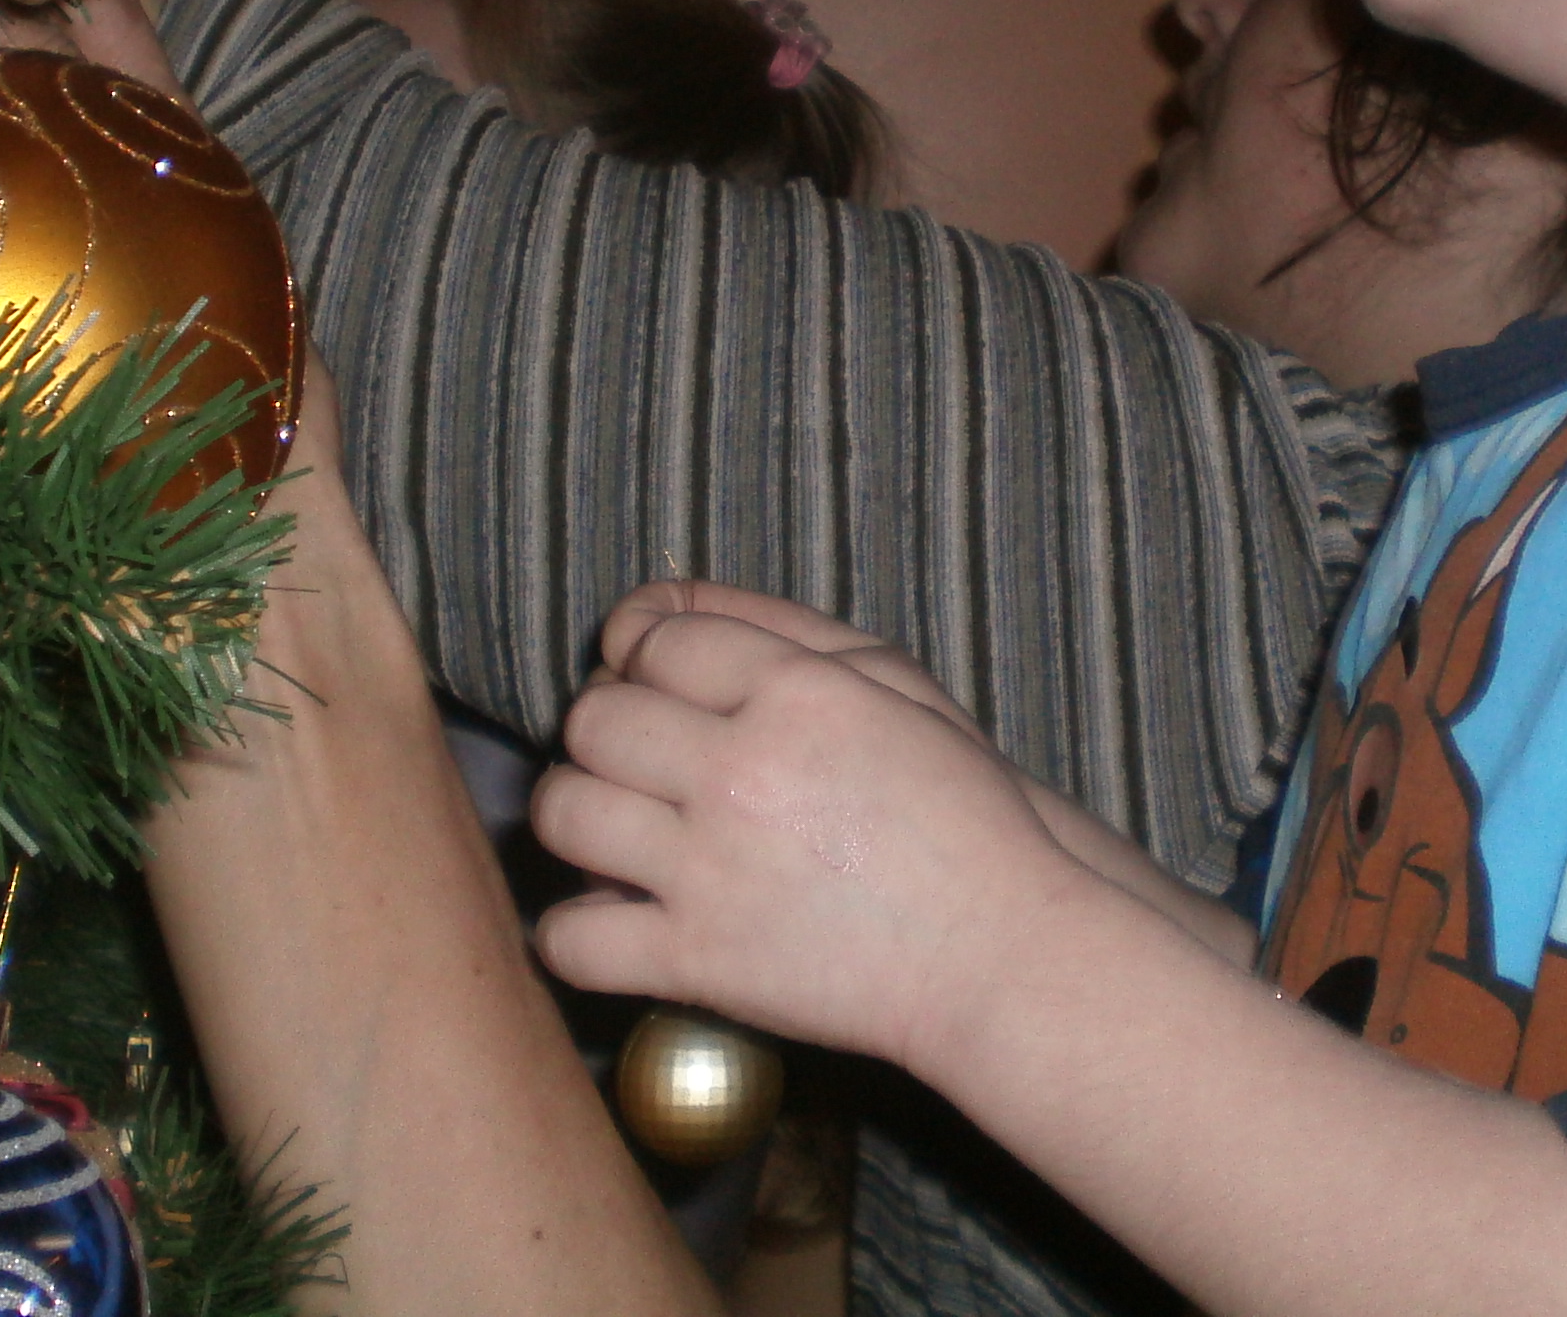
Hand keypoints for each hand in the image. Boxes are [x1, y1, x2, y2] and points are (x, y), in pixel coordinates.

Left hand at [528, 595, 1101, 1077]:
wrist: (1001, 953)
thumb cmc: (959, 813)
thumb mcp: (895, 683)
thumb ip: (779, 628)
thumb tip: (660, 605)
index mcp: (795, 694)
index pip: (651, 640)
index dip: (641, 657)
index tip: (660, 688)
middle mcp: (741, 772)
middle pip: (593, 718)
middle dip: (605, 730)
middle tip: (638, 759)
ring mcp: (710, 871)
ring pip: (564, 813)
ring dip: (577, 813)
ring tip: (615, 829)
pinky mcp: (698, 962)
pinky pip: (569, 936)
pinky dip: (571, 931)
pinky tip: (612, 918)